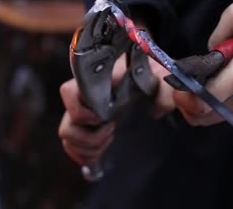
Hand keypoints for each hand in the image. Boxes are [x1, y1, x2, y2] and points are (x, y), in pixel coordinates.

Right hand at [58, 46, 174, 166]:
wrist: (150, 84)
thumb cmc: (152, 78)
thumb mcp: (162, 81)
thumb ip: (165, 92)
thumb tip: (159, 108)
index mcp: (97, 82)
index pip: (68, 92)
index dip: (81, 110)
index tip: (105, 117)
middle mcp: (84, 99)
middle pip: (67, 124)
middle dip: (90, 136)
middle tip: (113, 129)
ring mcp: (83, 116)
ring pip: (68, 137)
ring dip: (89, 146)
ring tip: (111, 138)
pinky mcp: (86, 131)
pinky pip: (72, 148)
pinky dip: (86, 155)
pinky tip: (104, 149)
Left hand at [173, 0, 232, 125]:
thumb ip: (216, 35)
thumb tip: (208, 54)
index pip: (203, 102)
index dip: (183, 95)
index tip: (175, 80)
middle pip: (205, 116)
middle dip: (186, 103)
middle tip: (179, 83)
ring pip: (215, 116)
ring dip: (198, 104)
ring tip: (193, 81)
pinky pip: (227, 109)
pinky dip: (212, 102)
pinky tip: (208, 83)